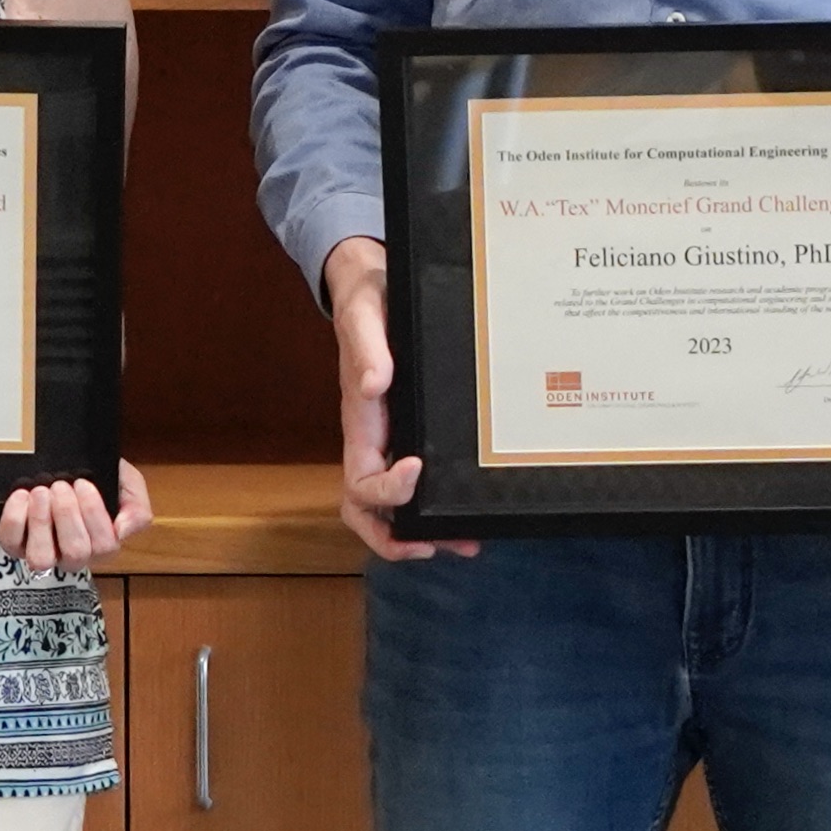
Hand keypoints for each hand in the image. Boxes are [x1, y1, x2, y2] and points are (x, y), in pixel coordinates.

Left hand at [0, 463, 147, 569]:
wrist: (63, 459)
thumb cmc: (96, 476)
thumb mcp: (126, 482)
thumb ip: (136, 506)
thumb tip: (123, 530)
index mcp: (102, 543)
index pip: (105, 546)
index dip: (94, 514)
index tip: (84, 483)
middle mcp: (73, 555)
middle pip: (75, 553)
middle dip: (67, 515)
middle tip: (61, 486)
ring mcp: (42, 552)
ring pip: (41, 558)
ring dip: (41, 522)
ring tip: (41, 492)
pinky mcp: (14, 543)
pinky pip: (11, 541)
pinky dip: (14, 517)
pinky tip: (22, 495)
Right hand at [327, 238, 477, 563]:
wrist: (376, 285)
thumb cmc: (367, 300)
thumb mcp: (366, 314)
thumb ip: (366, 346)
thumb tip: (373, 386)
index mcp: (360, 420)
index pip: (359, 478)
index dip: (384, 489)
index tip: (415, 471)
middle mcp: (375, 439)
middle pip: (368, 509)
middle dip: (396, 536)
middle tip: (437, 545)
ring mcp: (393, 440)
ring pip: (395, 505)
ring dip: (424, 531)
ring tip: (467, 542)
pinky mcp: (414, 433)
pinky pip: (420, 481)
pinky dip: (439, 503)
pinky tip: (471, 507)